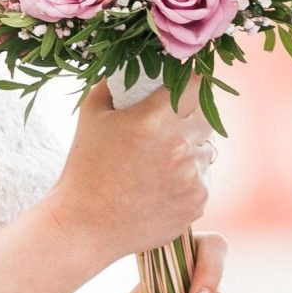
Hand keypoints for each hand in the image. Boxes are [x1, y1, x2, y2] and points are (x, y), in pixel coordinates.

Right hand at [48, 76, 215, 270]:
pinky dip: (188, 180)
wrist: (85, 225)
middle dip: (191, 117)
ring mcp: (191, 178)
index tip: (184, 86)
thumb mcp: (92, 115)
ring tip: (157, 163)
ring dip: (189, 151)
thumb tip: (131, 67)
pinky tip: (159, 186)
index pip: (196, 85)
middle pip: (206, 117)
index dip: (192, 83)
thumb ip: (113, 84)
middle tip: (169, 126)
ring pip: (206, 151)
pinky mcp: (197, 204)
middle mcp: (179, 147)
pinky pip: (203, 180)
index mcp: (154, 119)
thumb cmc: (85, 167)